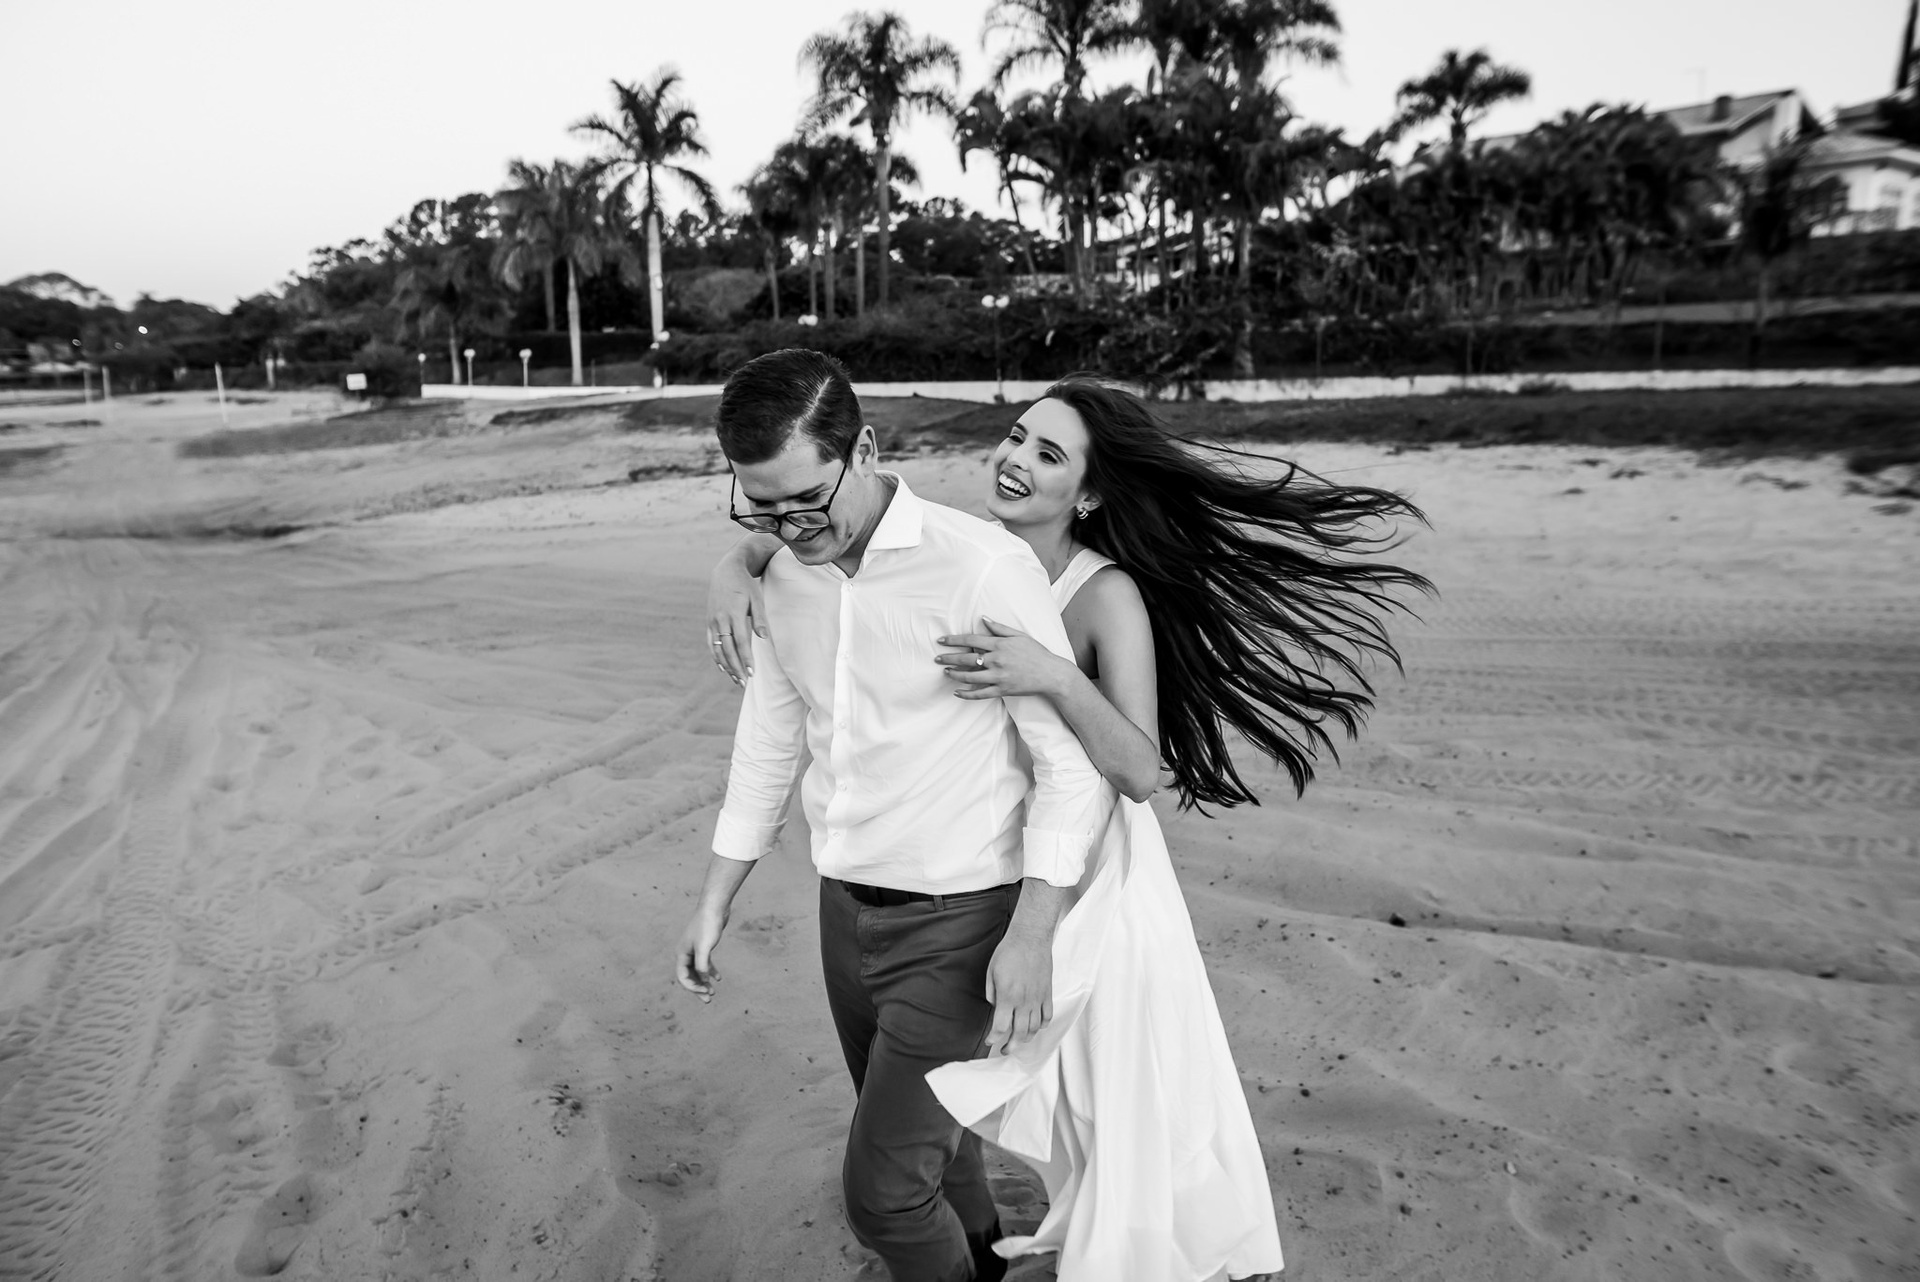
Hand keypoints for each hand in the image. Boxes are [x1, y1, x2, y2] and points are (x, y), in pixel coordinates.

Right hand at [675, 908, 728, 1002]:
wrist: (715, 907)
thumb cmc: (708, 925)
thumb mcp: (705, 946)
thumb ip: (702, 964)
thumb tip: (703, 980)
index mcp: (681, 953)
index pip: (682, 977)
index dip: (692, 987)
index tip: (705, 992)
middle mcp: (685, 953)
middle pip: (689, 976)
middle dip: (698, 989)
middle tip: (708, 1000)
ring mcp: (694, 949)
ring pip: (697, 971)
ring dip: (704, 982)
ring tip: (712, 992)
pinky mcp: (703, 946)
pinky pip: (704, 963)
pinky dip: (710, 971)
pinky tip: (719, 978)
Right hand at [707, 555, 767, 683]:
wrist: (725, 571)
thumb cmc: (745, 585)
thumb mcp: (756, 598)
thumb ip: (760, 619)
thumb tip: (764, 637)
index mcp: (734, 614)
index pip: (740, 642)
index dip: (746, 658)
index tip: (752, 673)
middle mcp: (721, 620)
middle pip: (728, 649)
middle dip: (736, 667)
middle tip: (744, 683)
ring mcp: (712, 621)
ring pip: (718, 649)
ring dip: (727, 666)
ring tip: (736, 680)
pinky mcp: (708, 622)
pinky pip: (710, 643)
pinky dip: (716, 657)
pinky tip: (723, 668)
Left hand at [935, 619, 1071, 700]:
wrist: (1051, 674)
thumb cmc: (1036, 653)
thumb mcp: (1019, 635)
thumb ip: (1000, 628)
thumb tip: (983, 619)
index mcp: (1000, 645)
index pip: (971, 641)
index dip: (954, 640)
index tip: (942, 641)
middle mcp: (997, 660)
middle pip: (966, 659)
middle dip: (949, 658)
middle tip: (937, 659)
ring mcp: (999, 676)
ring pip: (970, 677)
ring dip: (955, 674)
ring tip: (945, 672)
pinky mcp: (1002, 690)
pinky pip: (980, 693)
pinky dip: (967, 694)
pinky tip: (957, 692)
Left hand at [982, 931, 1052, 1055]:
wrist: (1030, 938)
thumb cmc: (1008, 952)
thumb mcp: (991, 972)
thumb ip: (992, 994)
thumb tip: (996, 1008)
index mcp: (1008, 996)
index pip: (1001, 1027)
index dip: (994, 1038)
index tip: (990, 1041)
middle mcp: (1024, 1001)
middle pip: (1019, 1033)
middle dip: (1010, 1046)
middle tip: (1004, 1050)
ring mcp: (1038, 998)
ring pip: (1035, 1028)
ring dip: (1026, 1038)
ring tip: (1019, 1041)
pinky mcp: (1048, 993)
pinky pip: (1048, 1016)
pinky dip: (1042, 1026)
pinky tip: (1036, 1027)